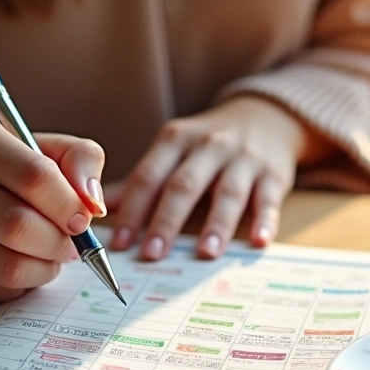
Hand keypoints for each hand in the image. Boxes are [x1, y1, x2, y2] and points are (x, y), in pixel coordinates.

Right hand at [0, 114, 106, 301]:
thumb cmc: (8, 167)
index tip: (83, 218)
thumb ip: (81, 160)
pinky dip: (23, 283)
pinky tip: (23, 262)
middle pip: (17, 226)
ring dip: (45, 267)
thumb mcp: (46, 147)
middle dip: (59, 242)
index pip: (33, 176)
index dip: (69, 204)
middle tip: (72, 243)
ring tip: (51, 253)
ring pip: (7, 266)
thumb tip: (92, 203)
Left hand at [109, 96, 323, 259]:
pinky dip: (265, 220)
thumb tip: (94, 206)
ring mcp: (244, 159)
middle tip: (152, 254)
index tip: (120, 242)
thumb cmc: (206, 144)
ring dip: (217, 224)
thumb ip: (138, 181)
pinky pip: (269, 199)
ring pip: (228, 193)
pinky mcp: (274, 174)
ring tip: (206, 254)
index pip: (149, 176)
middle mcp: (209, 146)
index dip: (133, 209)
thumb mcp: (171, 151)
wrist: (265, 116)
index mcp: (176, 140)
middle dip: (167, 220)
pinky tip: (259, 242)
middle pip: (184, 185)